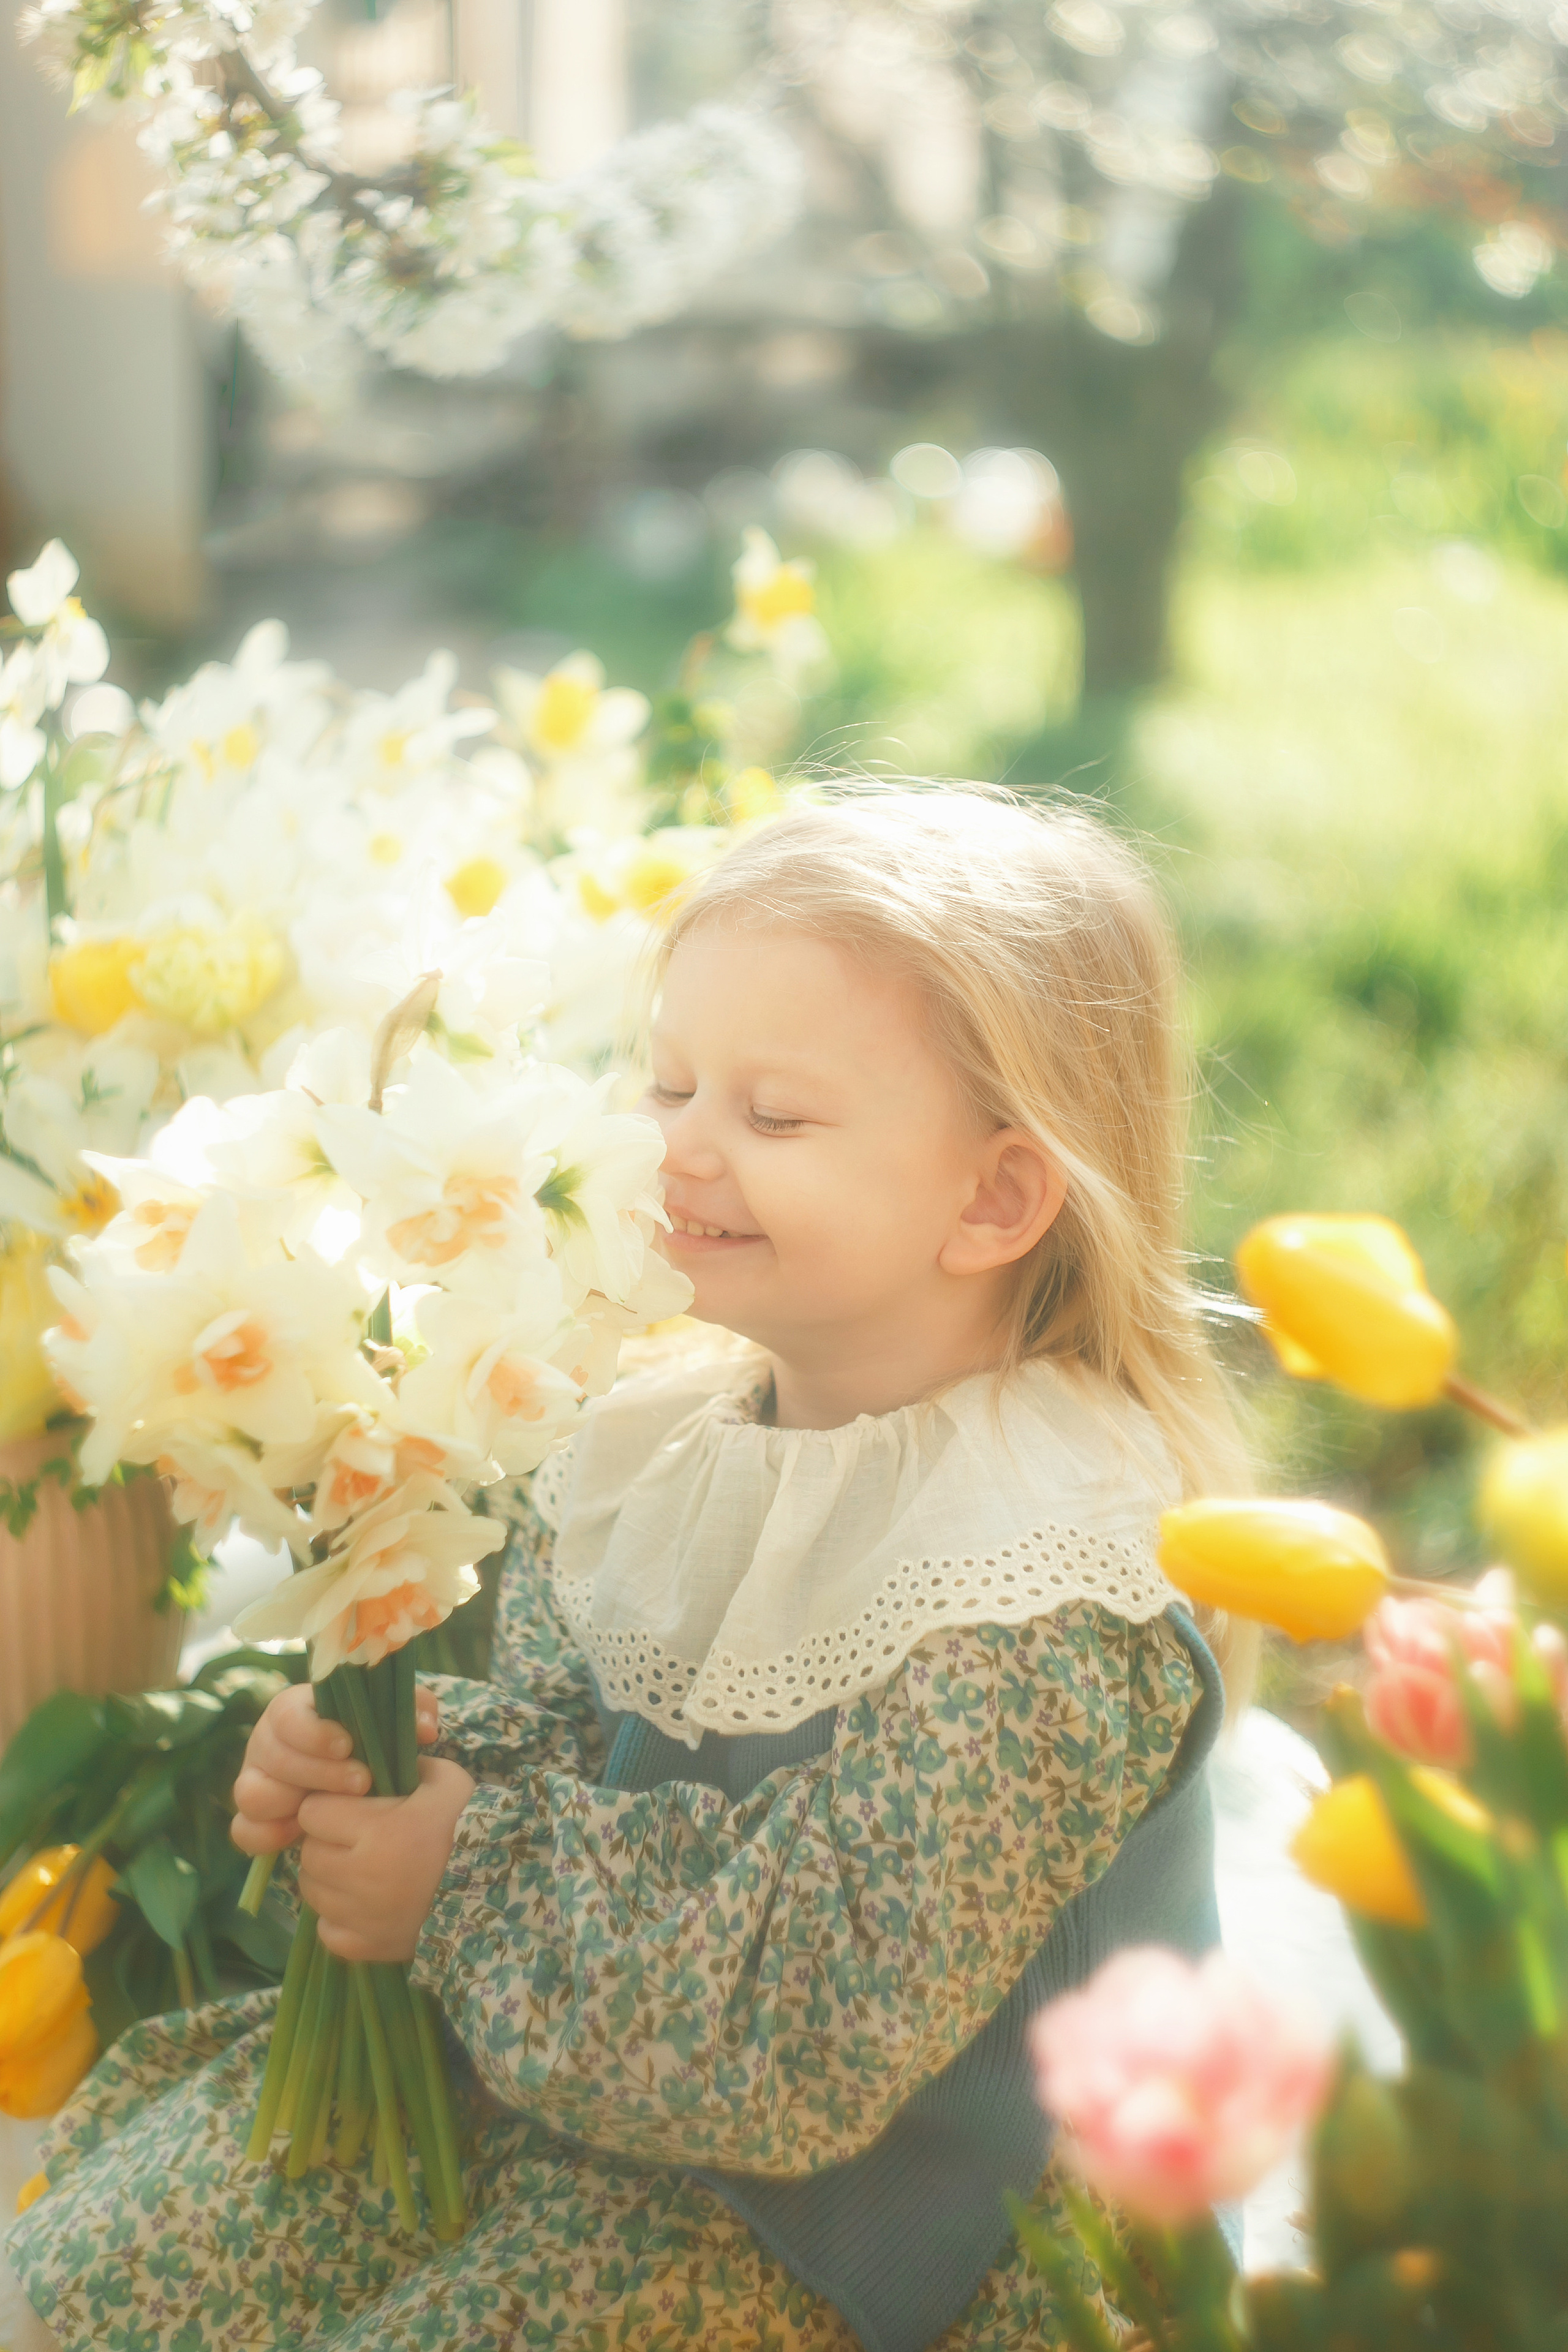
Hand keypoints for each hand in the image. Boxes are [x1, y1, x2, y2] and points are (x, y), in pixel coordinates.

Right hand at [230, 1677, 439, 1856]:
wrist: (357, 1784)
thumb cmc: (371, 1741)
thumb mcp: (394, 1719)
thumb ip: (415, 1708)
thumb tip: (425, 1728)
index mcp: (295, 1710)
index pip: (285, 1713)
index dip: (312, 1732)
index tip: (348, 1745)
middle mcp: (268, 1742)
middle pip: (271, 1753)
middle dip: (317, 1771)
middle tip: (362, 1783)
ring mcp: (256, 1780)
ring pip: (250, 1792)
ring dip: (289, 1801)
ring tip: (328, 1809)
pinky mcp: (253, 1817)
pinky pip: (244, 1829)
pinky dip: (267, 1835)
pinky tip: (298, 1836)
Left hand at [296, 1759, 476, 1963]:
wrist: (499, 1890)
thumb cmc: (469, 1828)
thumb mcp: (448, 1781)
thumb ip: (407, 1765)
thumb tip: (376, 1760)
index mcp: (378, 1831)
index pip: (312, 1812)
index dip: (328, 1806)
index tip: (349, 1809)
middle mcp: (362, 1877)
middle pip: (309, 1854)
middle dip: (325, 1843)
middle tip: (354, 1841)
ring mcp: (362, 1917)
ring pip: (312, 1893)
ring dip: (329, 1879)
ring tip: (358, 1871)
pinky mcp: (367, 1947)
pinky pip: (328, 1930)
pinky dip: (338, 1918)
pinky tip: (362, 1904)